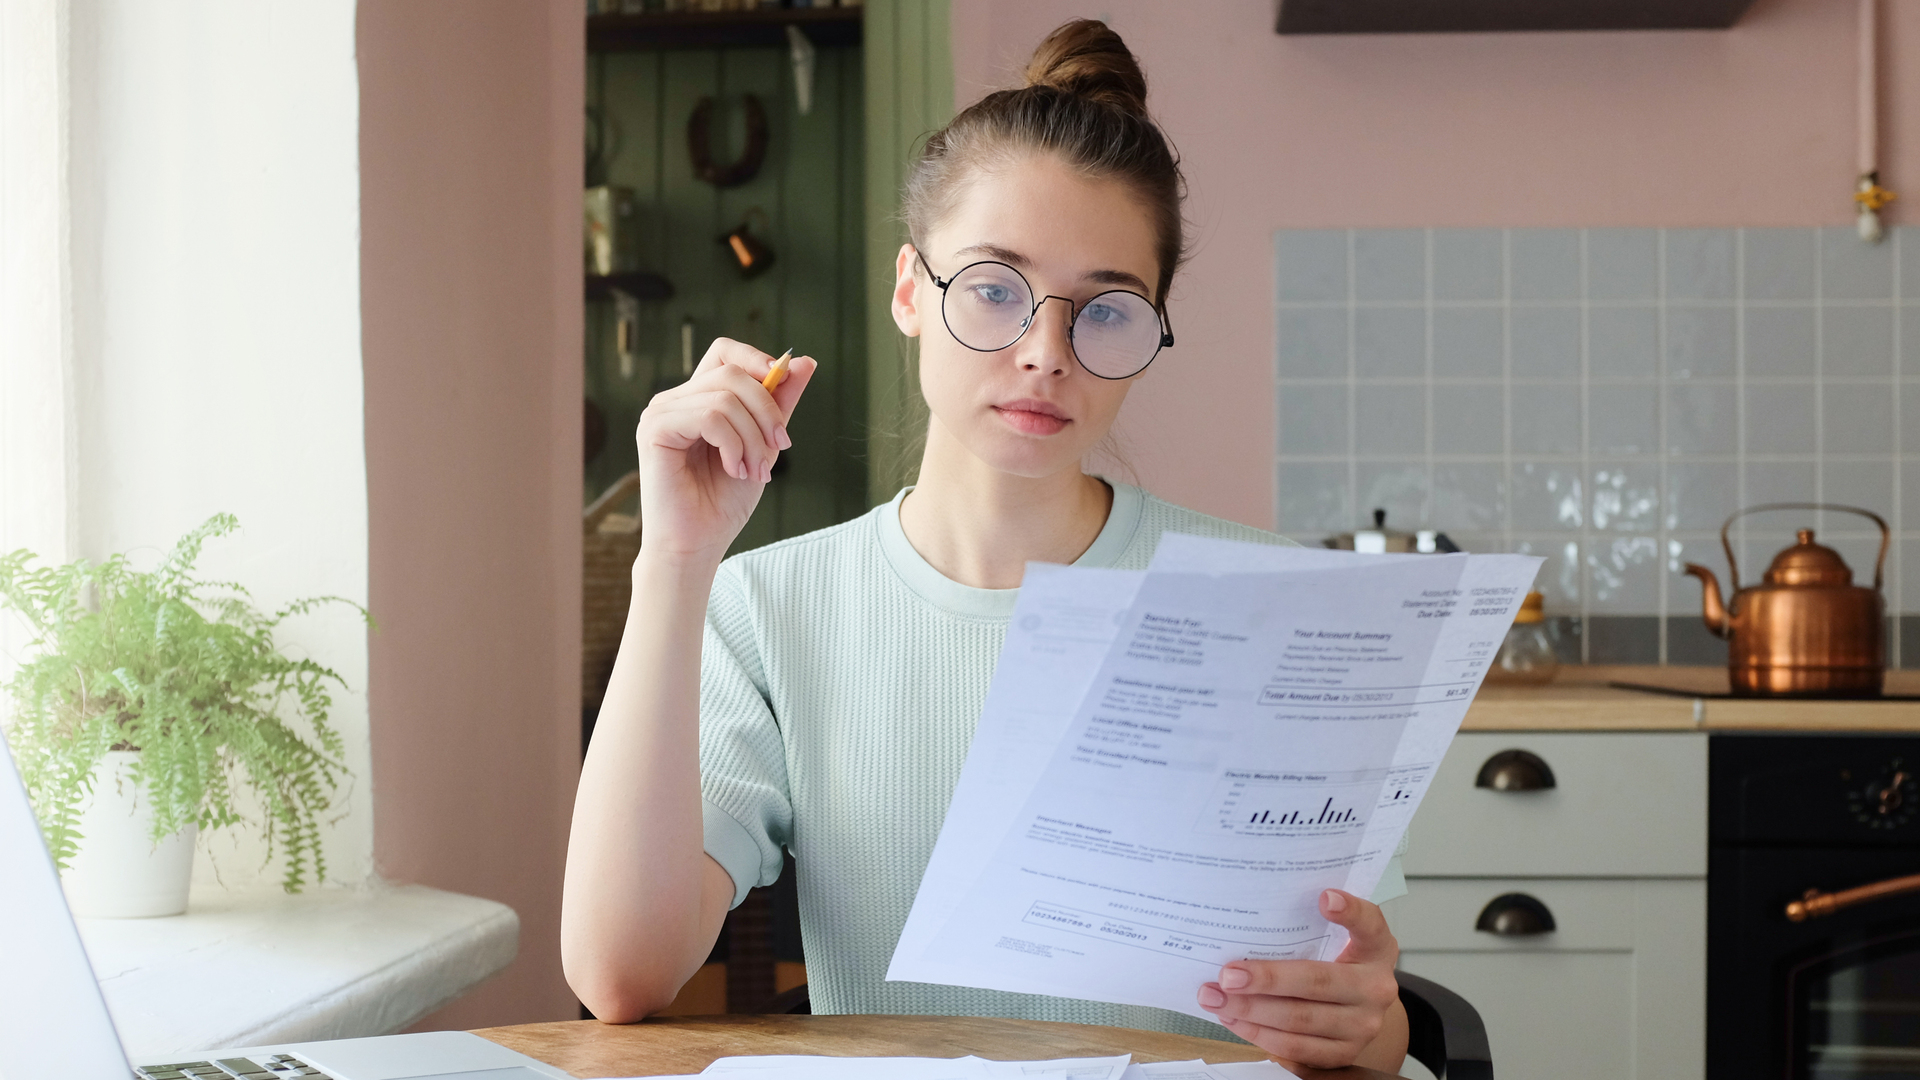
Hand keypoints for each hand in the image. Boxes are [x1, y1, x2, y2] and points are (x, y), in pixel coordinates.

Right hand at [635, 338, 816, 564]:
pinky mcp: (654, 430)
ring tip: (753, 471)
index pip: (725, 352)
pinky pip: (710, 417)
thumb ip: (779, 404)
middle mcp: (673, 400)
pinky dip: (733, 445)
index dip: (757, 360)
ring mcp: (660, 413)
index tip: (783, 385)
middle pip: (732, 372)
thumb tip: (805, 361)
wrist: (697, 545)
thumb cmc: (723, 502)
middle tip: (778, 449)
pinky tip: (733, 469)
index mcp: (696, 400)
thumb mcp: (764, 445)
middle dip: (766, 410)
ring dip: (752, 437)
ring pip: (725, 396)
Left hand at [1197, 889, 1402, 1070]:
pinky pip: (1296, 1047)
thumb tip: (1254, 916)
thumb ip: (1309, 924)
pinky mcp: (1343, 1054)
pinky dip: (1259, 1034)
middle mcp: (1375, 988)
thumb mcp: (1338, 938)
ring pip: (1300, 1020)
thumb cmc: (1339, 963)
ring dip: (1251, 1010)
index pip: (1370, 924)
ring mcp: (1362, 1026)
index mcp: (1375, 949)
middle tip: (1227, 975)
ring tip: (1216, 998)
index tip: (1324, 898)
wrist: (1361, 1009)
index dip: (1350, 911)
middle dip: (1267, 979)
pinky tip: (1234, 1019)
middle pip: (1318, 982)